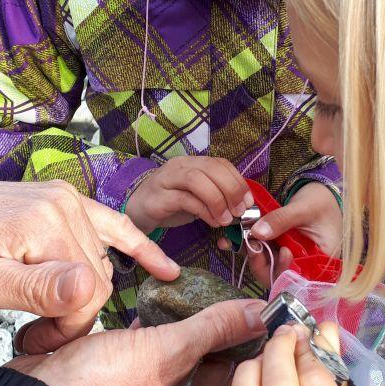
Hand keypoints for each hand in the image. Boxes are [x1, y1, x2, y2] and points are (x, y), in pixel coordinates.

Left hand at [0, 176, 178, 352]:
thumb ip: (35, 287)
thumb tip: (90, 289)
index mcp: (47, 224)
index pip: (87, 295)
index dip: (66, 329)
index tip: (32, 342)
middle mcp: (66, 205)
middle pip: (97, 281)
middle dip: (72, 317)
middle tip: (32, 336)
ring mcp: (67, 200)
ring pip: (100, 264)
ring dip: (83, 296)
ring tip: (44, 318)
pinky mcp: (63, 202)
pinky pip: (111, 226)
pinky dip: (136, 247)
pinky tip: (163, 268)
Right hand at [8, 297, 267, 385]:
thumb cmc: (103, 385)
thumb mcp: (166, 351)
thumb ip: (213, 328)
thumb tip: (258, 313)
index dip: (257, 354)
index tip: (270, 320)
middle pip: (212, 373)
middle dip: (225, 338)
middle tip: (240, 302)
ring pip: (180, 362)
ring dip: (192, 333)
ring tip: (206, 298)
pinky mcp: (120, 382)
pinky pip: (151, 357)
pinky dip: (158, 334)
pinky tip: (160, 307)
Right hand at [126, 156, 252, 234]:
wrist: (136, 213)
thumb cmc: (170, 205)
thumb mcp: (198, 197)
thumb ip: (216, 197)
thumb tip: (242, 206)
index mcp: (193, 162)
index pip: (220, 163)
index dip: (238, 180)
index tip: (248, 201)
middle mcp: (180, 166)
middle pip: (211, 168)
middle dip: (231, 189)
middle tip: (240, 211)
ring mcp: (167, 179)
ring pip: (197, 180)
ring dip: (218, 200)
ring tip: (227, 219)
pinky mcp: (159, 197)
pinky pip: (185, 199)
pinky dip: (204, 211)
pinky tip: (213, 222)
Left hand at [232, 182, 342, 287]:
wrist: (319, 194)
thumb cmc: (320, 201)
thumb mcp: (304, 208)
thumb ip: (282, 220)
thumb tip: (257, 232)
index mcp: (321, 262)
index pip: (303, 279)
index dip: (289, 271)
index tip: (282, 252)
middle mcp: (305, 266)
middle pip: (282, 277)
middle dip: (264, 264)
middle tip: (254, 245)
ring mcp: (290, 260)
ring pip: (268, 266)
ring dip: (254, 254)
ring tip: (242, 238)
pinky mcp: (278, 251)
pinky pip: (263, 254)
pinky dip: (251, 246)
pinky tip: (237, 238)